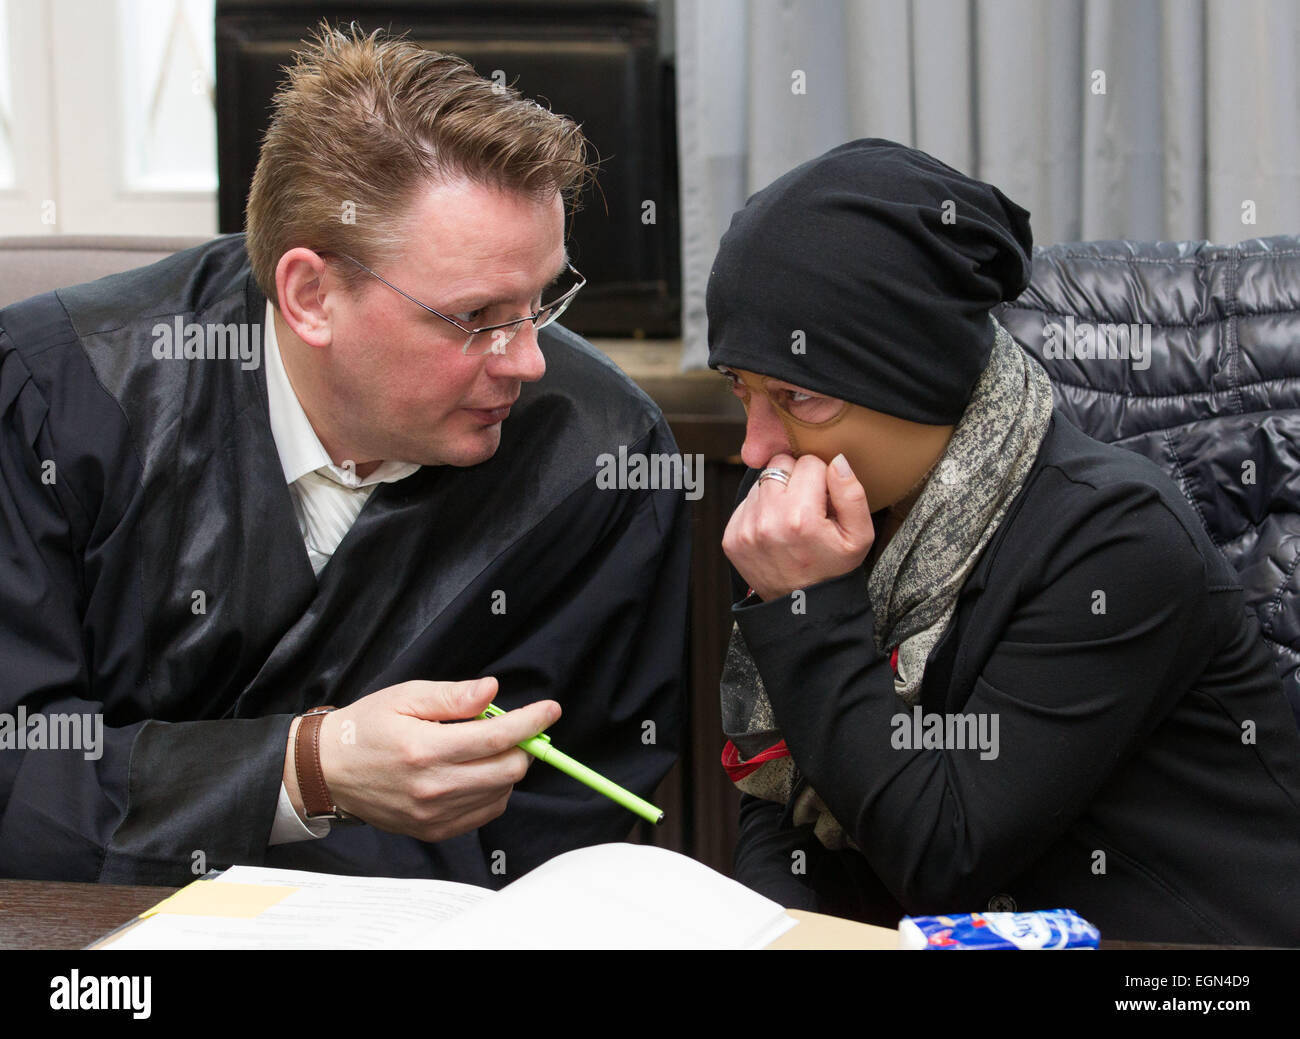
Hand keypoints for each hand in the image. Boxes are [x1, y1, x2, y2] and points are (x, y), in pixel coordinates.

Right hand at [284, 677, 559, 842]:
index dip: (531, 722)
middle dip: (521, 744)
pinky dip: (493, 790)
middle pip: (508, 769)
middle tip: (510, 727)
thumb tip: (492, 691)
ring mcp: (434, 814)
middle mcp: (432, 787)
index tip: (550, 709)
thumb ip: (452, 696)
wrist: (327, 771)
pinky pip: (485, 812)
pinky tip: (475, 772)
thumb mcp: (405, 696)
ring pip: (501, 791)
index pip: (497, 738)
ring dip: (506, 767)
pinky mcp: (434, 830)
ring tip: (481, 748)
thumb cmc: (365, 728)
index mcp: (424, 749)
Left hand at [722, 452, 874, 600]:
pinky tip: (775, 529)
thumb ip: (852, 494)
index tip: (825, 500)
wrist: (801, 608)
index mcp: (800, 518)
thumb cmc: (834, 569)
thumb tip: (837, 460)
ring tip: (791, 520)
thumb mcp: (860, 536)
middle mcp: (767, 520)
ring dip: (777, 493)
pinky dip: (761, 509)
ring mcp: (744, 529)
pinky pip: (746, 501)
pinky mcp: (731, 536)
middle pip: (780, 464)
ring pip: (761, 481)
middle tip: (807, 506)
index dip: (822, 477)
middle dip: (796, 479)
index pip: (809, 463)